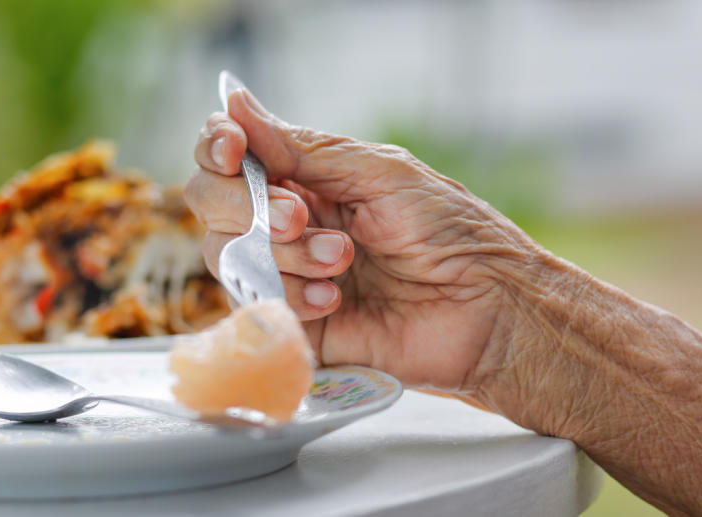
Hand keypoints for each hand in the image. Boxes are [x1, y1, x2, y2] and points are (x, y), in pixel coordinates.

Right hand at [186, 88, 541, 391]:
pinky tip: (336, 300)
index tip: (231, 150)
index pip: (232, 154)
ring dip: (282, 254)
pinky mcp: (297, 324)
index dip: (217, 147)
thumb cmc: (450, 231)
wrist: (488, 307)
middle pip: (213, 201)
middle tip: (301, 217)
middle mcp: (292, 222)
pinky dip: (290, 296)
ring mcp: (290, 273)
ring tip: (343, 262)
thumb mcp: (380, 173)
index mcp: (312, 177)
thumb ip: (304, 149)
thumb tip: (234, 102)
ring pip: (227, 254)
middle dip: (248, 205)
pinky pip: (255, 307)